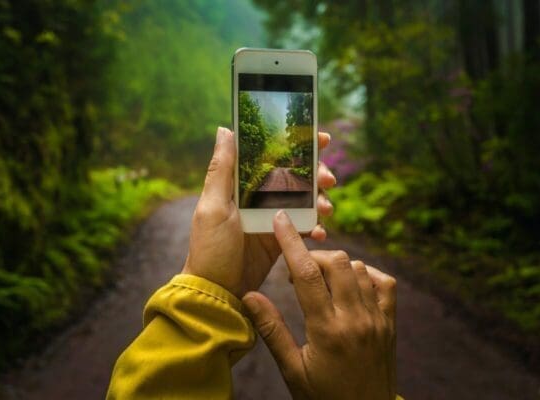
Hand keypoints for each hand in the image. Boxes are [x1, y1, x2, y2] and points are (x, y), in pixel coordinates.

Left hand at [182, 127, 335, 296]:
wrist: (217, 291)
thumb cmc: (210, 247)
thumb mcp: (213, 206)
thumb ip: (222, 170)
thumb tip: (225, 129)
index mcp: (240, 184)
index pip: (271, 154)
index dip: (297, 144)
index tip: (321, 139)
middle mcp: (257, 197)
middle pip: (294, 175)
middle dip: (316, 174)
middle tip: (329, 180)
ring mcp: (270, 218)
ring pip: (303, 200)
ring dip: (320, 201)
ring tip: (326, 210)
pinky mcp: (280, 239)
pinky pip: (303, 227)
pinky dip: (314, 228)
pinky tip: (319, 234)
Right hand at [242, 210, 396, 399]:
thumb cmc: (323, 398)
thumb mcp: (292, 369)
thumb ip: (271, 329)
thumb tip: (249, 295)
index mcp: (327, 330)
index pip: (306, 274)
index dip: (291, 242)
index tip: (281, 220)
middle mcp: (355, 319)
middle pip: (336, 262)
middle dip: (312, 256)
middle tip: (297, 273)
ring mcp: (377, 320)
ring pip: (359, 268)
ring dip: (336, 266)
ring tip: (319, 284)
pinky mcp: (390, 323)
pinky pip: (384, 283)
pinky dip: (365, 274)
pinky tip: (350, 284)